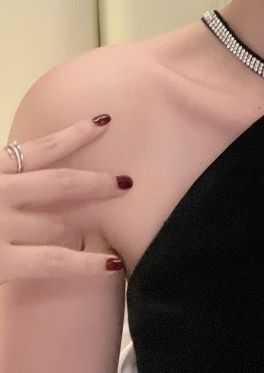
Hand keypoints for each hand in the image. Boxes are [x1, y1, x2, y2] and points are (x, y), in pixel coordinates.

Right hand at [0, 115, 130, 282]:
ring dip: (78, 230)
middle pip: (62, 184)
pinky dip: (86, 264)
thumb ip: (4, 168)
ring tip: (94, 235)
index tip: (105, 122)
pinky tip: (112, 264)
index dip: (76, 134)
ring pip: (59, 224)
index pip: (41, 147)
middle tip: (127, 182)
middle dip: (97, 183)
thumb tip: (25, 158)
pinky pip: (53, 261)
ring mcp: (0, 226)